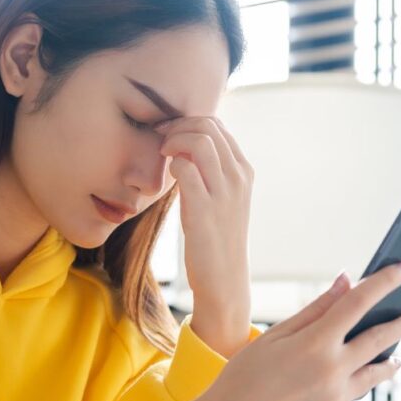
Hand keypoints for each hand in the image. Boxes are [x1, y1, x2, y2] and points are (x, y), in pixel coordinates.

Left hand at [155, 112, 254, 346]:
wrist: (224, 278)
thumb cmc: (216, 238)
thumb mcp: (222, 199)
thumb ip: (212, 172)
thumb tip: (186, 149)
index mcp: (243, 170)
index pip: (216, 125)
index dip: (186, 122)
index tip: (166, 133)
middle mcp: (238, 177)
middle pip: (207, 126)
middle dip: (176, 126)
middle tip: (157, 140)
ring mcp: (224, 192)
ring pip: (199, 140)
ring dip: (172, 140)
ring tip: (160, 154)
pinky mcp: (204, 209)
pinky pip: (185, 168)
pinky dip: (171, 164)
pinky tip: (164, 178)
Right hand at [192, 263, 400, 400]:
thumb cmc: (243, 376)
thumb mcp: (274, 337)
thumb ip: (314, 310)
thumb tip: (344, 282)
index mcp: (315, 344)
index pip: (358, 303)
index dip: (383, 283)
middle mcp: (333, 372)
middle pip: (379, 340)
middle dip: (399, 325)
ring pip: (374, 375)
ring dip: (388, 362)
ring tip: (396, 357)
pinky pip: (348, 399)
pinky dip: (345, 388)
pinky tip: (330, 388)